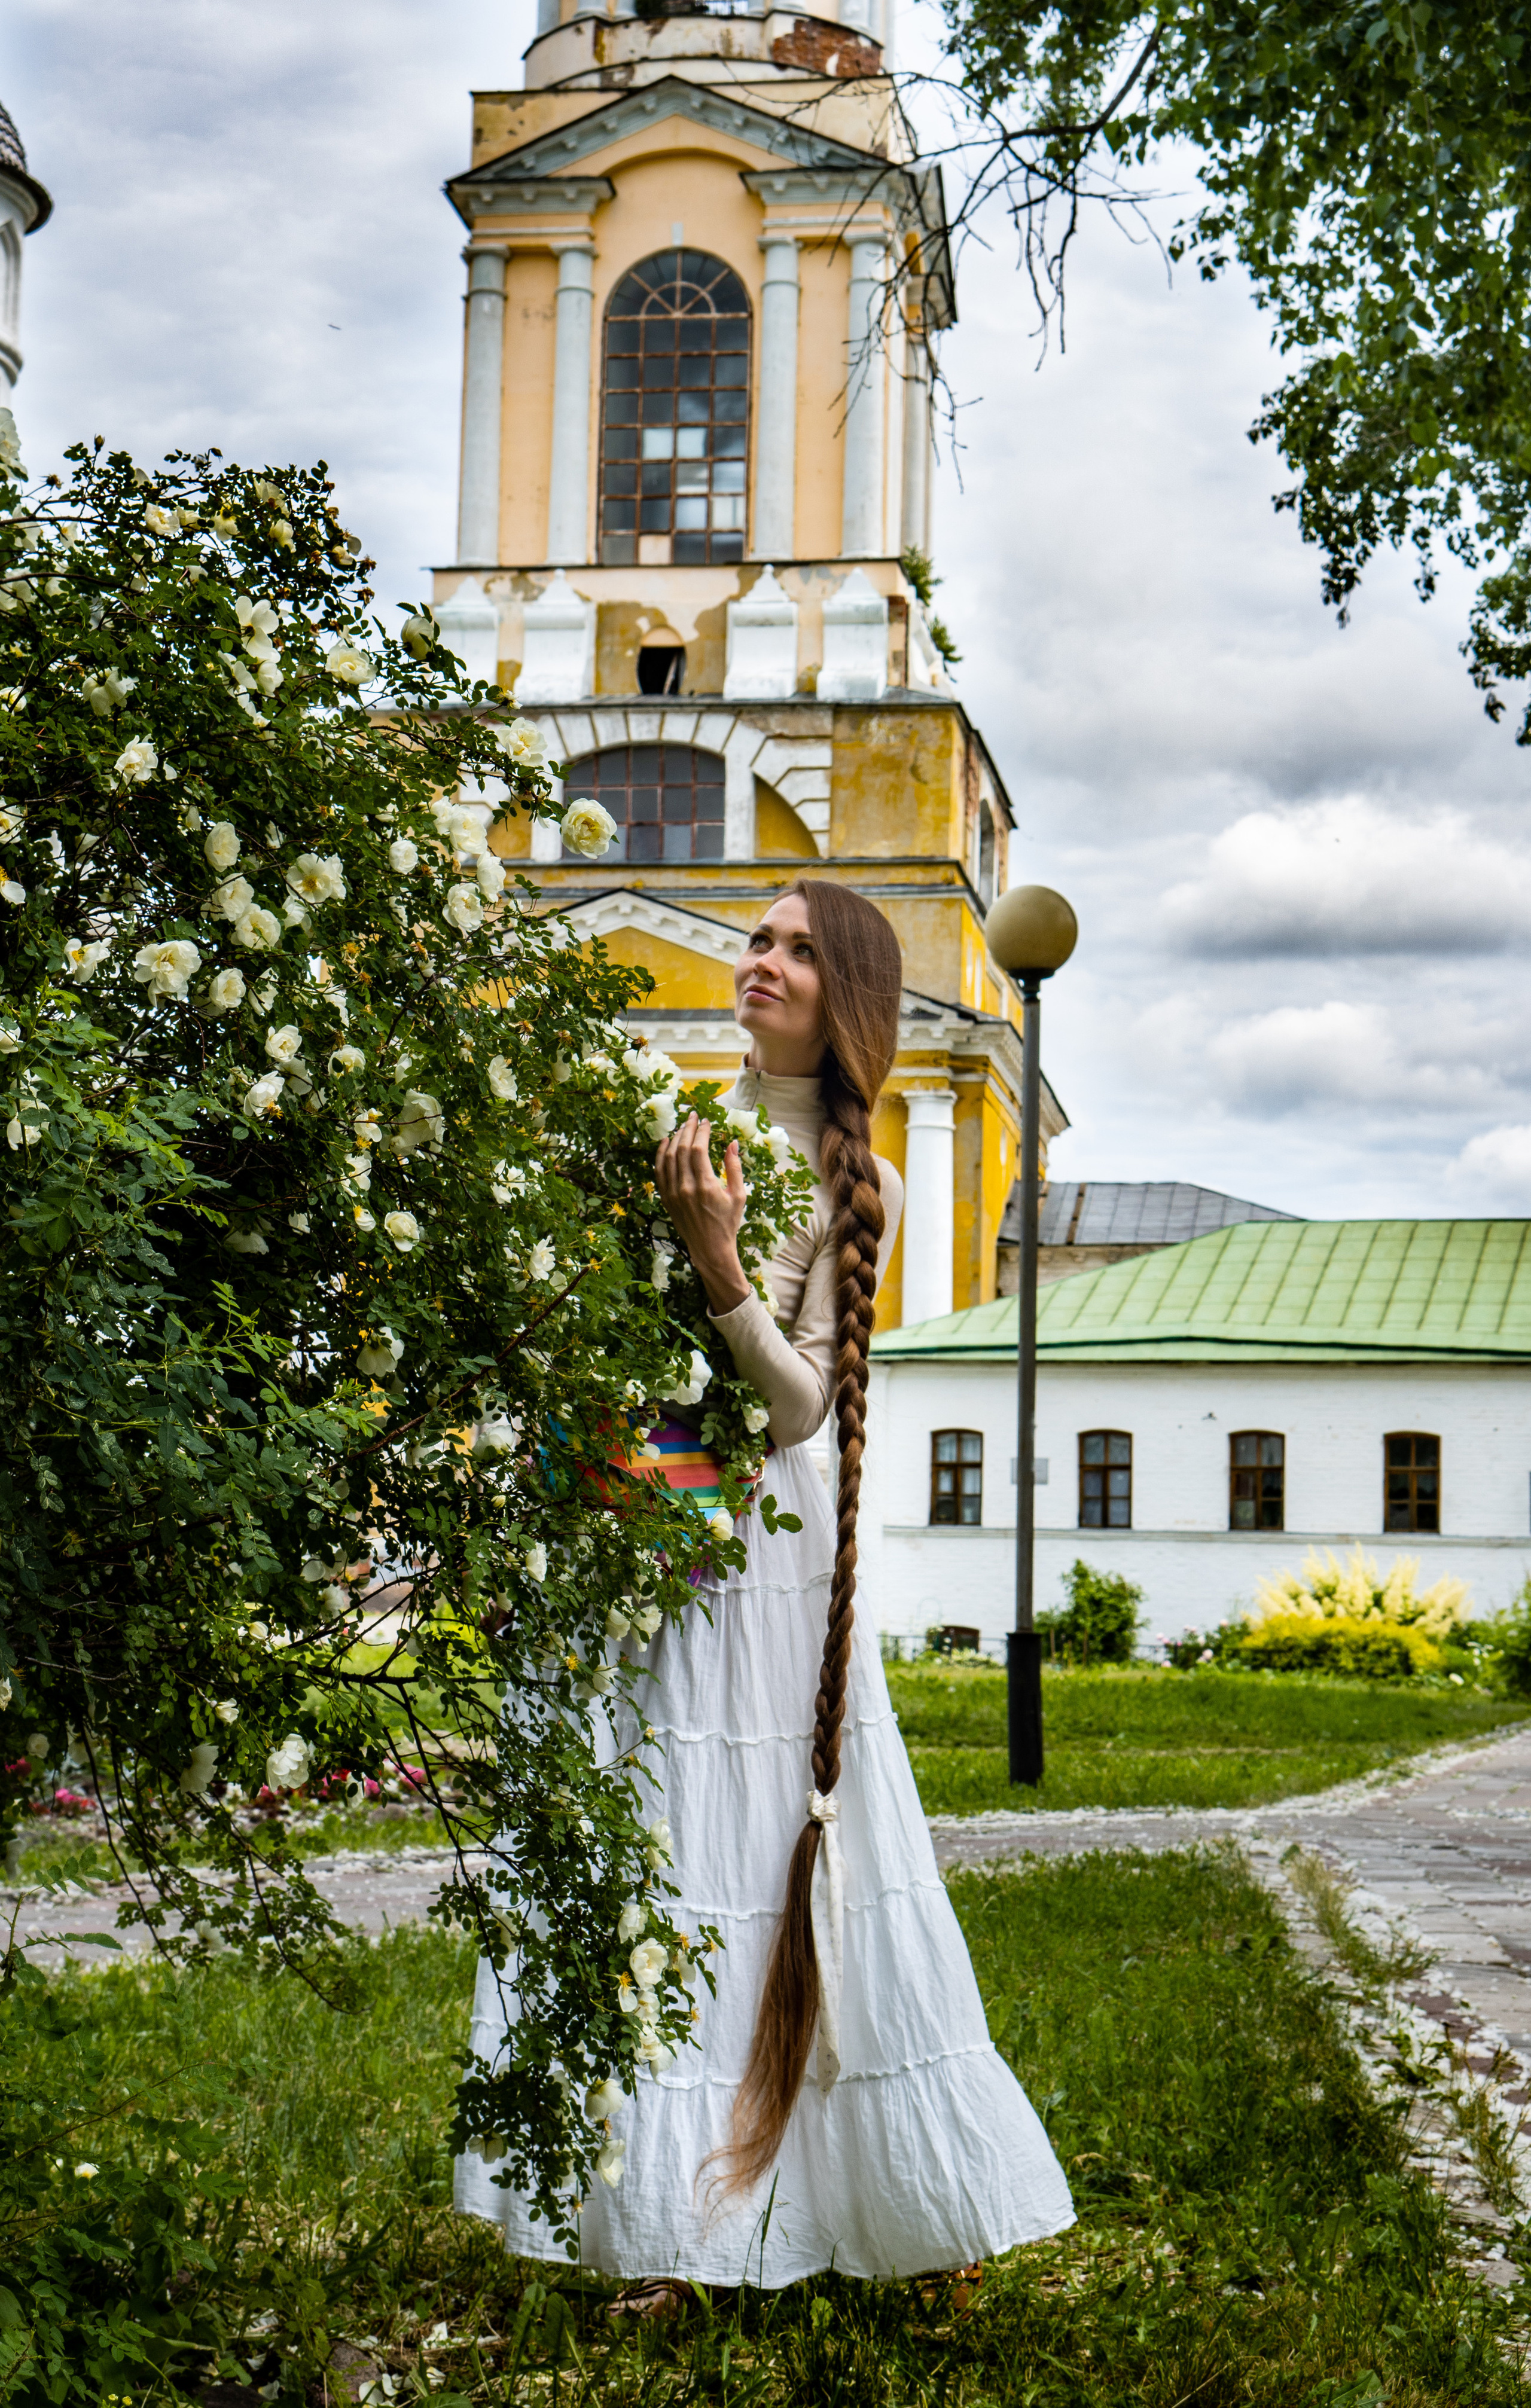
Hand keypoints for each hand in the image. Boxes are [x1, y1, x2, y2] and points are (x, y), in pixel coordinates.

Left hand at [654, 1114, 750, 1315]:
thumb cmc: (728, 1222)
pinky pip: (659, 1172)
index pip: (698, 1149)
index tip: (706, 1121)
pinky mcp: (666, 1199)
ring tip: (682, 1126)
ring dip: (674, 1138)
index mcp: (705, 1186)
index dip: (701, 1132)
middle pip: (681, 1149)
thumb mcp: (739, 1195)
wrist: (710, 1249)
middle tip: (693, 1116)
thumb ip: (734, 1168)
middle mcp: (686, 1188)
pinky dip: (660, 1154)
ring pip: (668, 1158)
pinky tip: (665, 1142)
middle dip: (687, 1129)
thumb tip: (732, 1143)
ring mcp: (673, 1193)